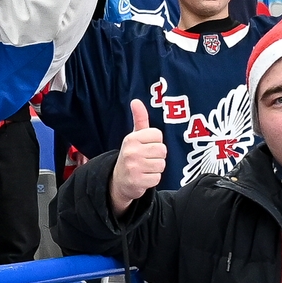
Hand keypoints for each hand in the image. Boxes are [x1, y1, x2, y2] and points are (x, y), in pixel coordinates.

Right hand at [109, 99, 165, 214]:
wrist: (118, 181)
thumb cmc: (131, 155)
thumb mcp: (134, 137)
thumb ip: (139, 119)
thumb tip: (136, 101)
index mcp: (131, 138)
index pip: (158, 135)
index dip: (155, 142)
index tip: (146, 147)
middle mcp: (131, 151)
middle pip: (162, 150)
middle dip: (158, 156)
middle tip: (146, 159)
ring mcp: (133, 167)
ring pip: (161, 165)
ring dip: (156, 169)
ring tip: (145, 168)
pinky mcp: (137, 181)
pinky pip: (157, 178)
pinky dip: (153, 180)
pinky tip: (144, 178)